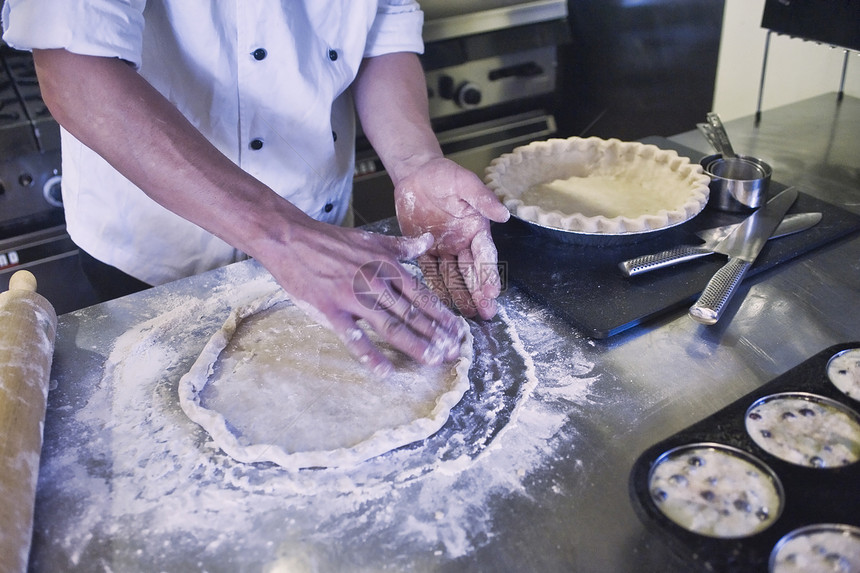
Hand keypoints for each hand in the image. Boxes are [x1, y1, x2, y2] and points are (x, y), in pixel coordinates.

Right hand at [257, 218, 466, 378]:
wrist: (292, 240)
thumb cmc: (332, 241)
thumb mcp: (373, 239)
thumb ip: (402, 245)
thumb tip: (428, 241)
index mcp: (388, 267)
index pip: (422, 296)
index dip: (442, 316)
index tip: (458, 333)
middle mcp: (376, 283)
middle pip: (412, 314)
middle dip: (436, 335)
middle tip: (453, 354)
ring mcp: (354, 298)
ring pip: (391, 326)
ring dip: (414, 345)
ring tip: (432, 361)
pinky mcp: (331, 311)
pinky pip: (354, 337)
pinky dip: (370, 355)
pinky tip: (385, 372)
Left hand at [394, 157, 509, 319]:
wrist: (416, 174)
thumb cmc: (445, 175)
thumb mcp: (466, 183)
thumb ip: (483, 199)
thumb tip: (504, 215)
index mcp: (477, 229)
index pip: (485, 256)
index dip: (489, 275)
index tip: (492, 292)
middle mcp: (463, 243)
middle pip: (473, 272)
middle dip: (480, 293)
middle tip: (486, 313)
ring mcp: (445, 249)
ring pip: (454, 277)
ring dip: (461, 295)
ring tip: (468, 315)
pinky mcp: (425, 251)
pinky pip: (431, 272)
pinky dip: (436, 287)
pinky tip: (442, 304)